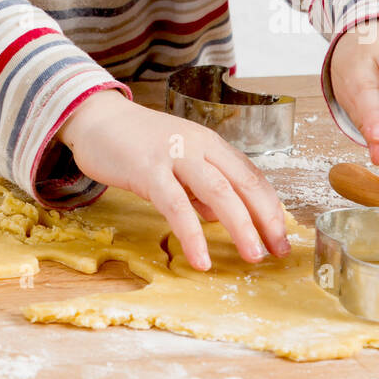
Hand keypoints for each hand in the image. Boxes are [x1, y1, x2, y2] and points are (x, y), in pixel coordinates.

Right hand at [56, 91, 290, 270]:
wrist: (97, 119)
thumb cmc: (138, 144)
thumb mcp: (178, 162)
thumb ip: (201, 187)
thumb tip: (221, 218)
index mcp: (210, 143)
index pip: (251, 175)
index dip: (270, 208)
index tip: (281, 238)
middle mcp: (198, 145)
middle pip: (243, 182)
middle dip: (265, 219)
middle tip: (278, 251)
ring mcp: (174, 155)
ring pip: (218, 191)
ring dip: (240, 225)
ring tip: (253, 255)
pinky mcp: (148, 169)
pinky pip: (176, 205)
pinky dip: (192, 233)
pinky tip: (201, 259)